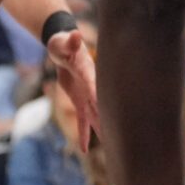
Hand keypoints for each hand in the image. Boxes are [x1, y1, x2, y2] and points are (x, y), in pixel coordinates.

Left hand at [46, 25, 99, 152]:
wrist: (62, 47)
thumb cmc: (62, 42)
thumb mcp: (62, 42)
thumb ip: (70, 41)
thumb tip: (75, 34)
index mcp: (88, 71)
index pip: (94, 84)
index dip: (98, 95)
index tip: (106, 108)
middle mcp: (91, 85)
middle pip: (101, 105)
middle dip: (109, 118)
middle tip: (122, 134)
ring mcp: (86, 95)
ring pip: (95, 116)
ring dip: (102, 131)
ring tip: (111, 150)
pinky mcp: (79, 101)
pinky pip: (82, 120)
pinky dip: (83, 134)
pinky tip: (83, 150)